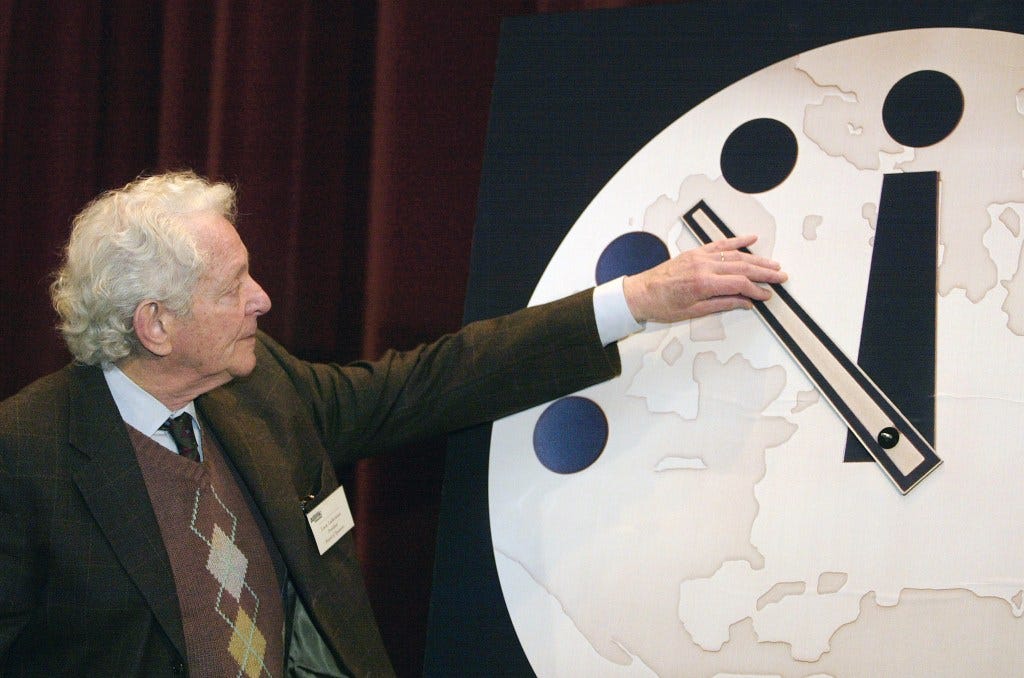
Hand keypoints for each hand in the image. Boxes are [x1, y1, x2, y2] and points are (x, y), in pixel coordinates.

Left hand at [622, 234, 786, 322]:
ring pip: (734, 255)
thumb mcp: (693, 311)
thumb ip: (722, 304)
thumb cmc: (662, 305)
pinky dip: (737, 241)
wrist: (640, 293)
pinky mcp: (695, 252)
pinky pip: (719, 244)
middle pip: (742, 267)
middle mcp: (703, 266)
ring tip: (773, 264)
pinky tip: (751, 239)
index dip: (757, 290)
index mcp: (703, 283)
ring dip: (756, 259)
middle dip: (764, 273)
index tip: (768, 295)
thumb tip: (745, 303)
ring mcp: (699, 256)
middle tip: (781, 277)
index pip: (739, 284)